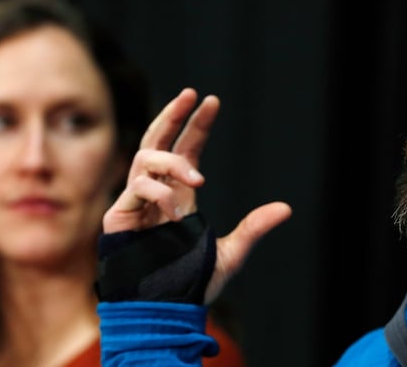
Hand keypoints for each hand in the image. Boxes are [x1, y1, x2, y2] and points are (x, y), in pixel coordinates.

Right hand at [102, 87, 291, 303]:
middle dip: (172, 115)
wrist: (162, 311)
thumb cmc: (190, 284)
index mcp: (180, 195)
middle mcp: (157, 192)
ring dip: (173, 161)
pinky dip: (158, 193)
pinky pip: (137, 187)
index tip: (212, 101)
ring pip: (146, 158)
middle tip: (190, 94)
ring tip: (199, 180)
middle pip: (158, 140)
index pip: (186, 149)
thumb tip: (287, 208)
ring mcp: (136, 202)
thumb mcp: (230, 253)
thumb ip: (253, 229)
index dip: (197, 124)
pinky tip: (176, 213)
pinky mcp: (119, 216)